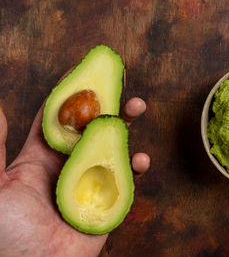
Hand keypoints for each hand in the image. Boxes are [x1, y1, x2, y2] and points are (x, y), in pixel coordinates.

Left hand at [0, 97, 149, 256]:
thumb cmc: (5, 233)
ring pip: (112, 146)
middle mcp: (67, 165)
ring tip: (137, 106)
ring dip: (126, 126)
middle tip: (120, 81)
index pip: (59, 116)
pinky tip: (139, 158)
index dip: (72, 92)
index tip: (86, 70)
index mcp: (40, 157)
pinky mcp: (106, 202)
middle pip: (91, 125)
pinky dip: (135, 166)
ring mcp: (89, 182)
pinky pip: (126, 180)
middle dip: (107, 102)